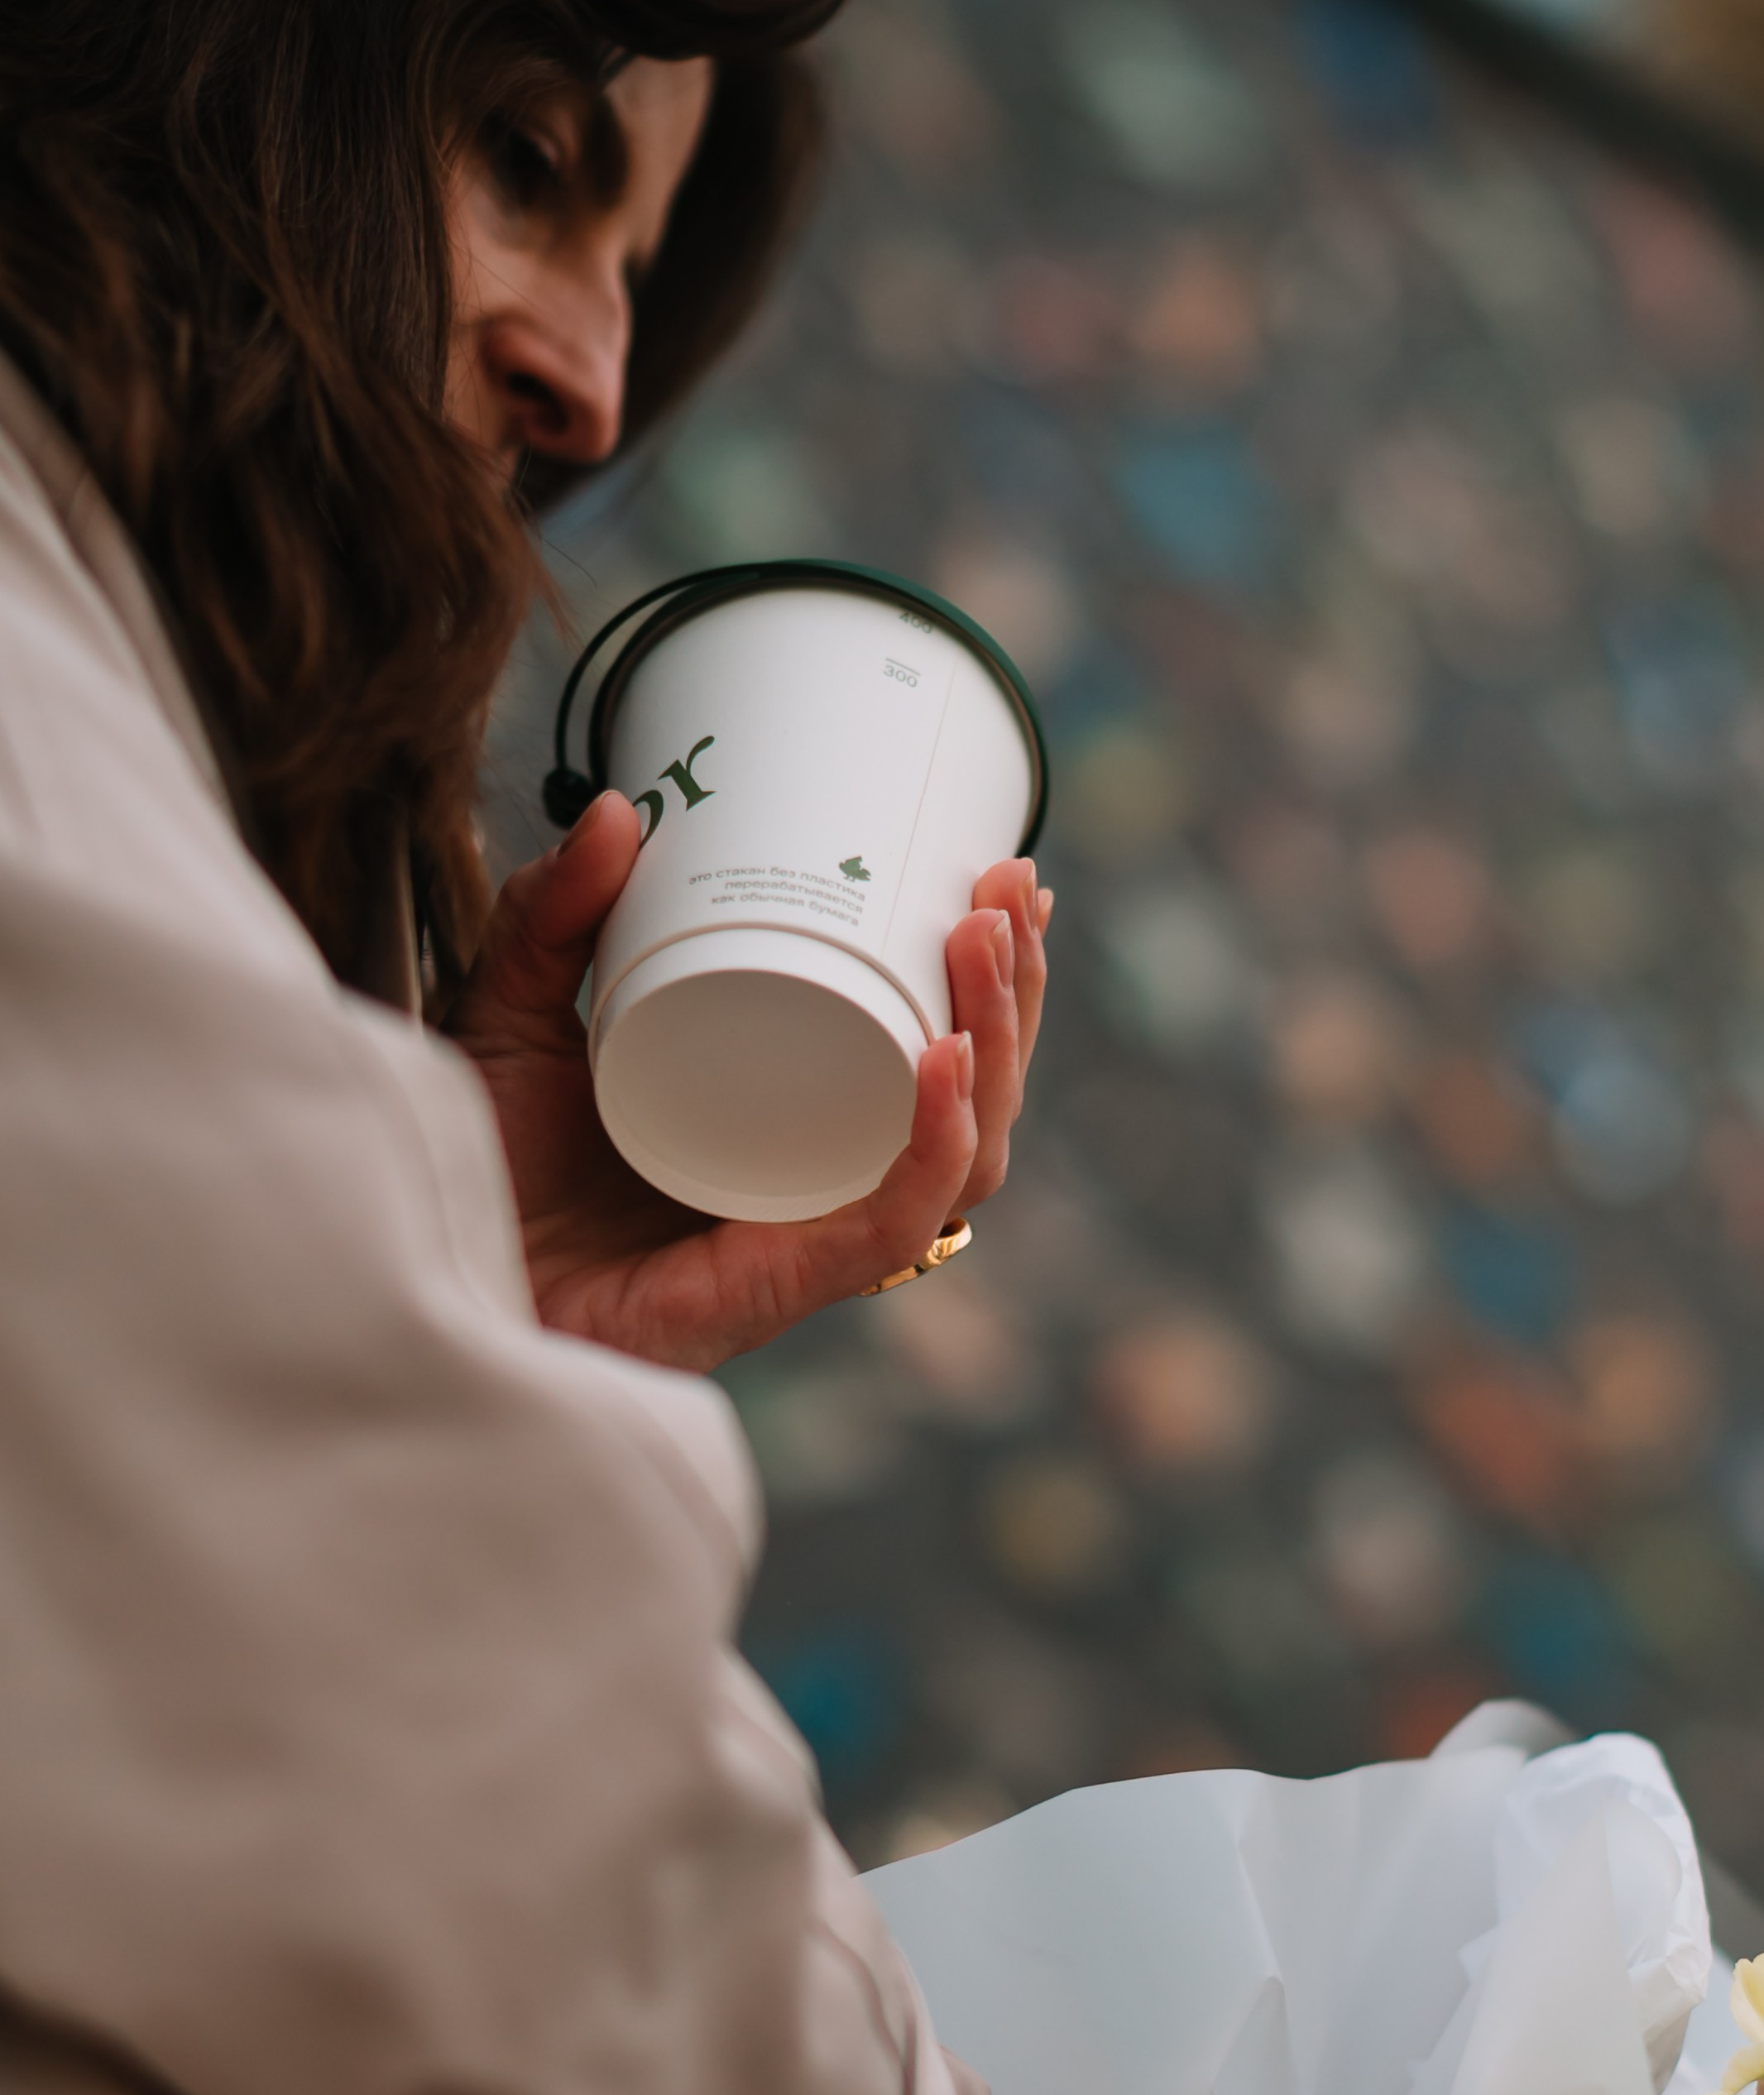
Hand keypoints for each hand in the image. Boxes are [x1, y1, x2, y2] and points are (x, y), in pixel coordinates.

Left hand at [447, 792, 1049, 1371]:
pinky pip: (887, 1226)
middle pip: (973, 1104)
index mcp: (794, 1132)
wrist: (421, 1275)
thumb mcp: (512, 1011)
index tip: (1001, 878)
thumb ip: (550, 914)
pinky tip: (942, 1063)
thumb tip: (622, 808)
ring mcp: (805, 1242)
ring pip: (960, 1162)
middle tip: (1004, 889)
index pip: (938, 1060)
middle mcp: (819, 1190)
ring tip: (978, 944)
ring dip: (995, 1049)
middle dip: (1012, 992)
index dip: (993, 980)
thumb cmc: (477, 1176)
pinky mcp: (775, 1286)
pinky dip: (930, 1148)